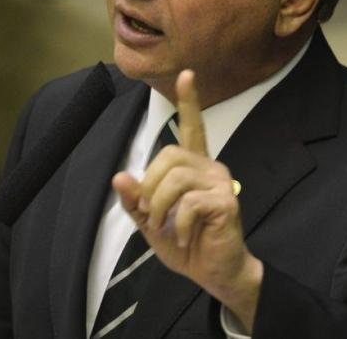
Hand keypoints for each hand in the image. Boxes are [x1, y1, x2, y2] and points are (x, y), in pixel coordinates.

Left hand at [113, 70, 262, 330]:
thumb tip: (120, 176)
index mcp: (193, 166)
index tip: (187, 74)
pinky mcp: (227, 202)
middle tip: (150, 214)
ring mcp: (220, 182)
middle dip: (150, 186)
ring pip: (176, 176)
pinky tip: (183, 237)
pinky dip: (177, 224)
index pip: (191, 126)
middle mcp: (209, 167)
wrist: (213, 272)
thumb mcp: (150, 222)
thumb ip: (135, 200)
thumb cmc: (185, 243)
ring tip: (164, 226)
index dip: (189, 101)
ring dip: (160, 205)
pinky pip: (189, 202)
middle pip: (169, 155)